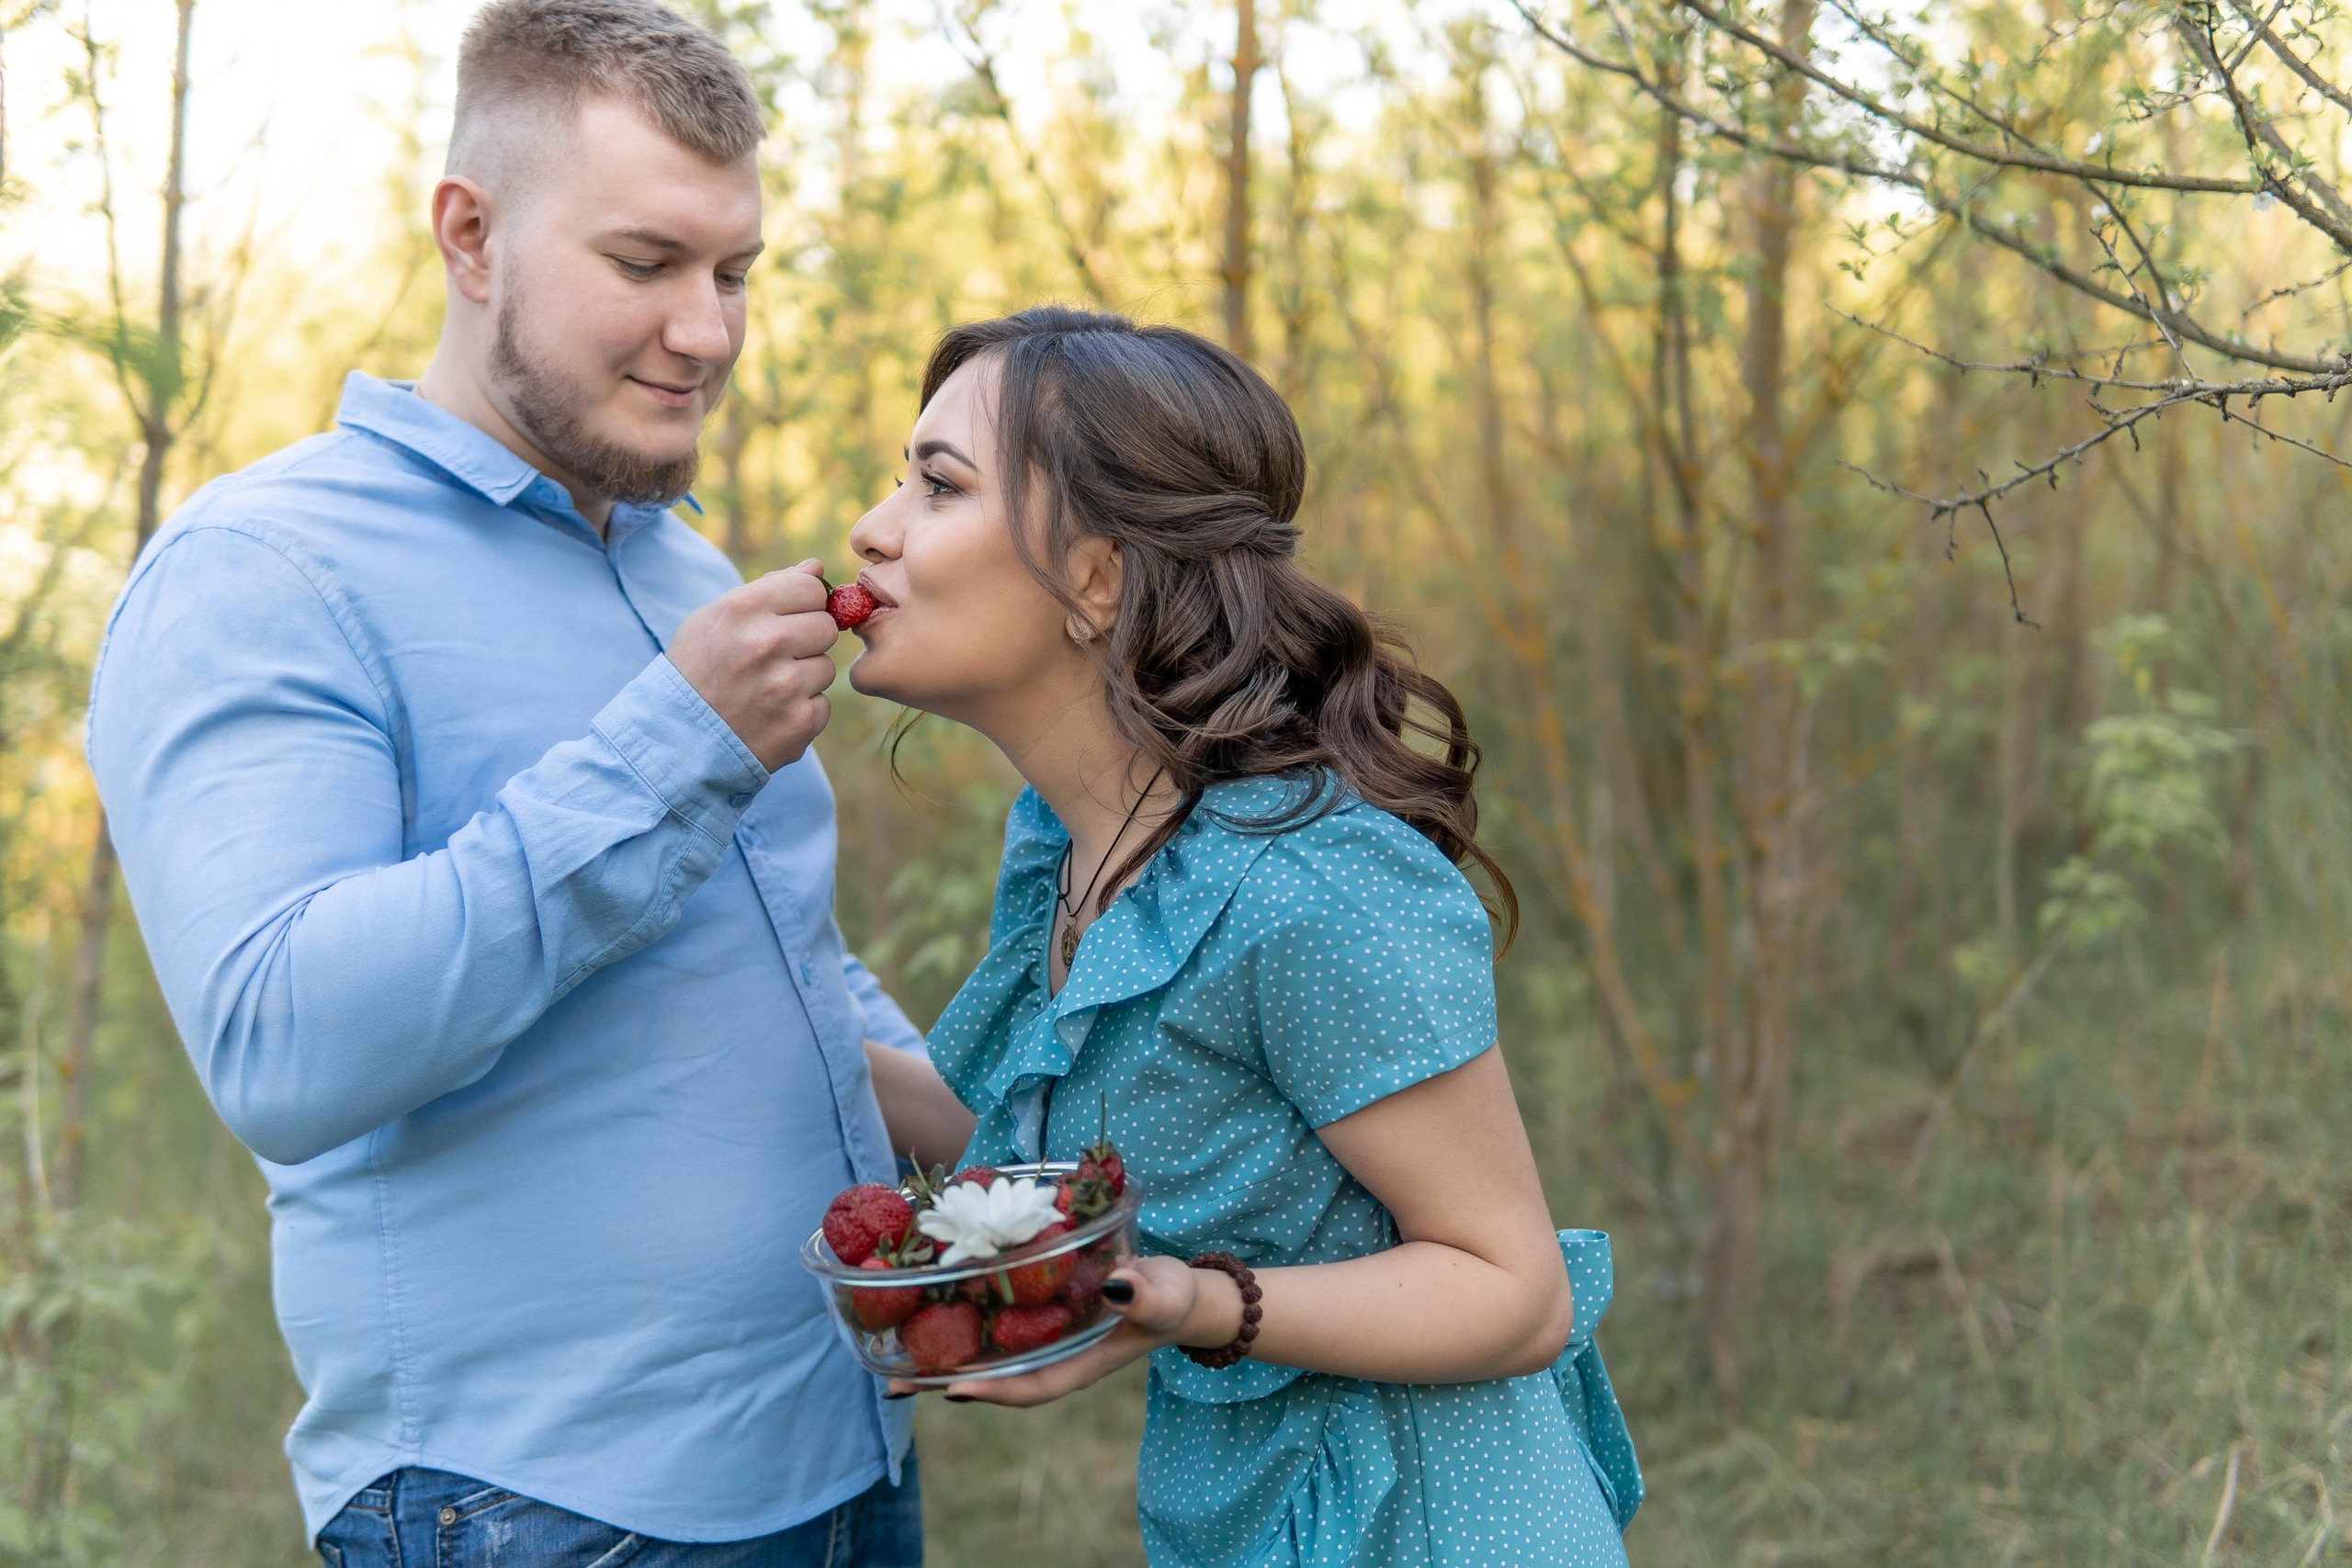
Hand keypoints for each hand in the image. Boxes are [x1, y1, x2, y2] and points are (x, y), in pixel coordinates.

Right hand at [667, 560, 838, 770]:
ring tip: (766, 689)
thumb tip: (816, 567)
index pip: (811, 587)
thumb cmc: (697, 670)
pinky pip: (821, 704)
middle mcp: (766, 643)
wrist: (675, 740)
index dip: (802, 604)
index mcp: (742, 608)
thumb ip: (769, 589)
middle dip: (806, 640)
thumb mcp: (715, 619)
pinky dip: (801, 710)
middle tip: (773, 659)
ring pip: (826, 667)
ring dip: (804, 678)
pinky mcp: (799, 722)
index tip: (786, 619)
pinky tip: (770, 714)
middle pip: (826, 626)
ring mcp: (785, 685)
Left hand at [889, 1256, 1242, 1407]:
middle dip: (944, 1379)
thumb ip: (1146, 1296)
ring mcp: (1042, 1336)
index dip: (992, 1390)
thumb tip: (1118, 1287)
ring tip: (890, 1351)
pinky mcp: (1038, 1310)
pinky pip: (995, 1319)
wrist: (1177, 1290)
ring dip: (941, 1350)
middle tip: (892, 1381)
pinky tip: (929, 1299)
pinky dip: (962, 1312)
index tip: (951, 1387)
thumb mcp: (1165, 1295)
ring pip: (987, 1350)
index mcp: (1079, 1362)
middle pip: (993, 1375)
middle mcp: (1052, 1355)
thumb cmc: (1174, 1298)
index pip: (1031, 1386)